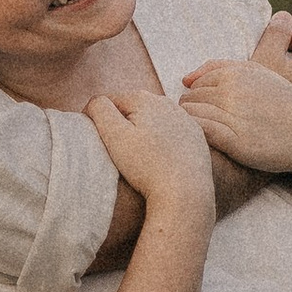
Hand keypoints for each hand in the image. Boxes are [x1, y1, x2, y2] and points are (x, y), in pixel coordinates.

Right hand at [86, 87, 217, 226]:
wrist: (185, 192)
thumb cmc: (147, 166)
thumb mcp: (114, 135)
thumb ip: (100, 109)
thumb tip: (95, 101)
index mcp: (143, 99)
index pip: (110, 101)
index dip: (97, 119)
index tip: (95, 140)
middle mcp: (166, 102)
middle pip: (132, 109)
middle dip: (121, 124)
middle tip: (118, 152)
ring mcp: (184, 118)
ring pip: (152, 121)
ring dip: (142, 132)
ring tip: (139, 158)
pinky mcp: (196, 136)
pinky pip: (172, 133)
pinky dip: (162, 142)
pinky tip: (159, 159)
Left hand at [180, 55, 291, 179]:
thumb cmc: (280, 106)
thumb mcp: (258, 76)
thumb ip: (220, 69)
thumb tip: (185, 79)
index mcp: (237, 73)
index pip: (196, 84)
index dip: (198, 100)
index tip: (209, 116)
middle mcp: (234, 90)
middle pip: (190, 98)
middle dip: (191, 112)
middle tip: (203, 130)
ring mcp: (234, 115)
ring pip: (190, 114)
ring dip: (190, 126)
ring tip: (202, 138)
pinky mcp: (234, 140)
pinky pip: (199, 131)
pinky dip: (196, 136)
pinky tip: (206, 145)